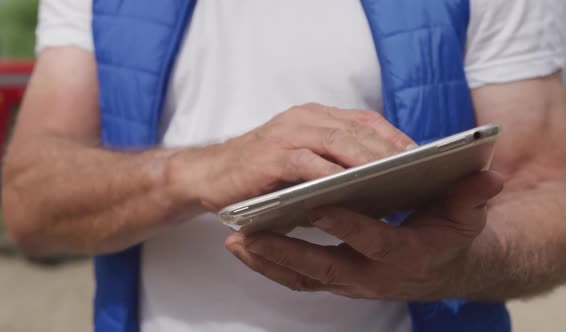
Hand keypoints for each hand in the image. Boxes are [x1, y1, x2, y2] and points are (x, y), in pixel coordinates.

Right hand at [181, 103, 414, 211]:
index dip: (393, 136)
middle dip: (390, 149)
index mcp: (313, 118)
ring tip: (396, 177)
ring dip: (369, 159)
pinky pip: (308, 163)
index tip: (420, 155)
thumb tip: (376, 186)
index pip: (363, 121)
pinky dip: (332, 174)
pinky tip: (352, 188)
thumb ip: (331, 164)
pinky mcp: (271, 157)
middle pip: (357, 129)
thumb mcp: (301, 162)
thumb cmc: (261, 175)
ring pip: (337, 142)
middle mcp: (302, 119)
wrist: (208, 175)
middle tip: (419, 168)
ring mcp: (286, 135)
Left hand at [225, 171, 503, 300]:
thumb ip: (471, 196)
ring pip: (304, 277)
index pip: (374, 241)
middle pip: (325, 267)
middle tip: (251, 233)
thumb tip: (489, 176)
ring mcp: (350, 280)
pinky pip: (298, 279)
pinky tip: (246, 248)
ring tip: (236, 241)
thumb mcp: (464, 214)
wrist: (440, 267)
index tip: (319, 206)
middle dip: (287, 251)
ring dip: (268, 261)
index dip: (349, 226)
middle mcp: (373, 275)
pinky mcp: (335, 280)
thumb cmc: (448, 234)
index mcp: (404, 254)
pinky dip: (270, 267)